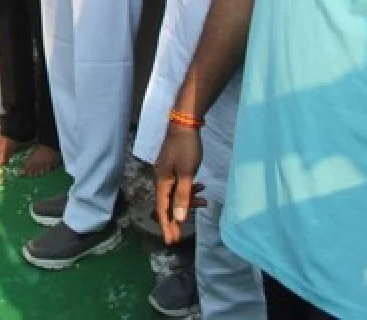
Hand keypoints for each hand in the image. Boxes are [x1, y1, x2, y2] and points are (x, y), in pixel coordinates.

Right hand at [154, 122, 205, 244]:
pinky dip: (189, 190)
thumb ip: (182, 196)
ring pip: (176, 193)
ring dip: (187, 202)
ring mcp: (167, 171)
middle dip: (176, 219)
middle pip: (168, 203)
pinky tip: (200, 188)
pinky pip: (180, 184)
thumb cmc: (185, 149)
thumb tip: (178, 217)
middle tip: (181, 235)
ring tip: (204, 204)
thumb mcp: (186, 174)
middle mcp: (162, 178)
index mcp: (162, 181)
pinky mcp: (174, 166)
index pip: (163, 209)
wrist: (184, 124)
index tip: (170, 242)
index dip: (167, 226)